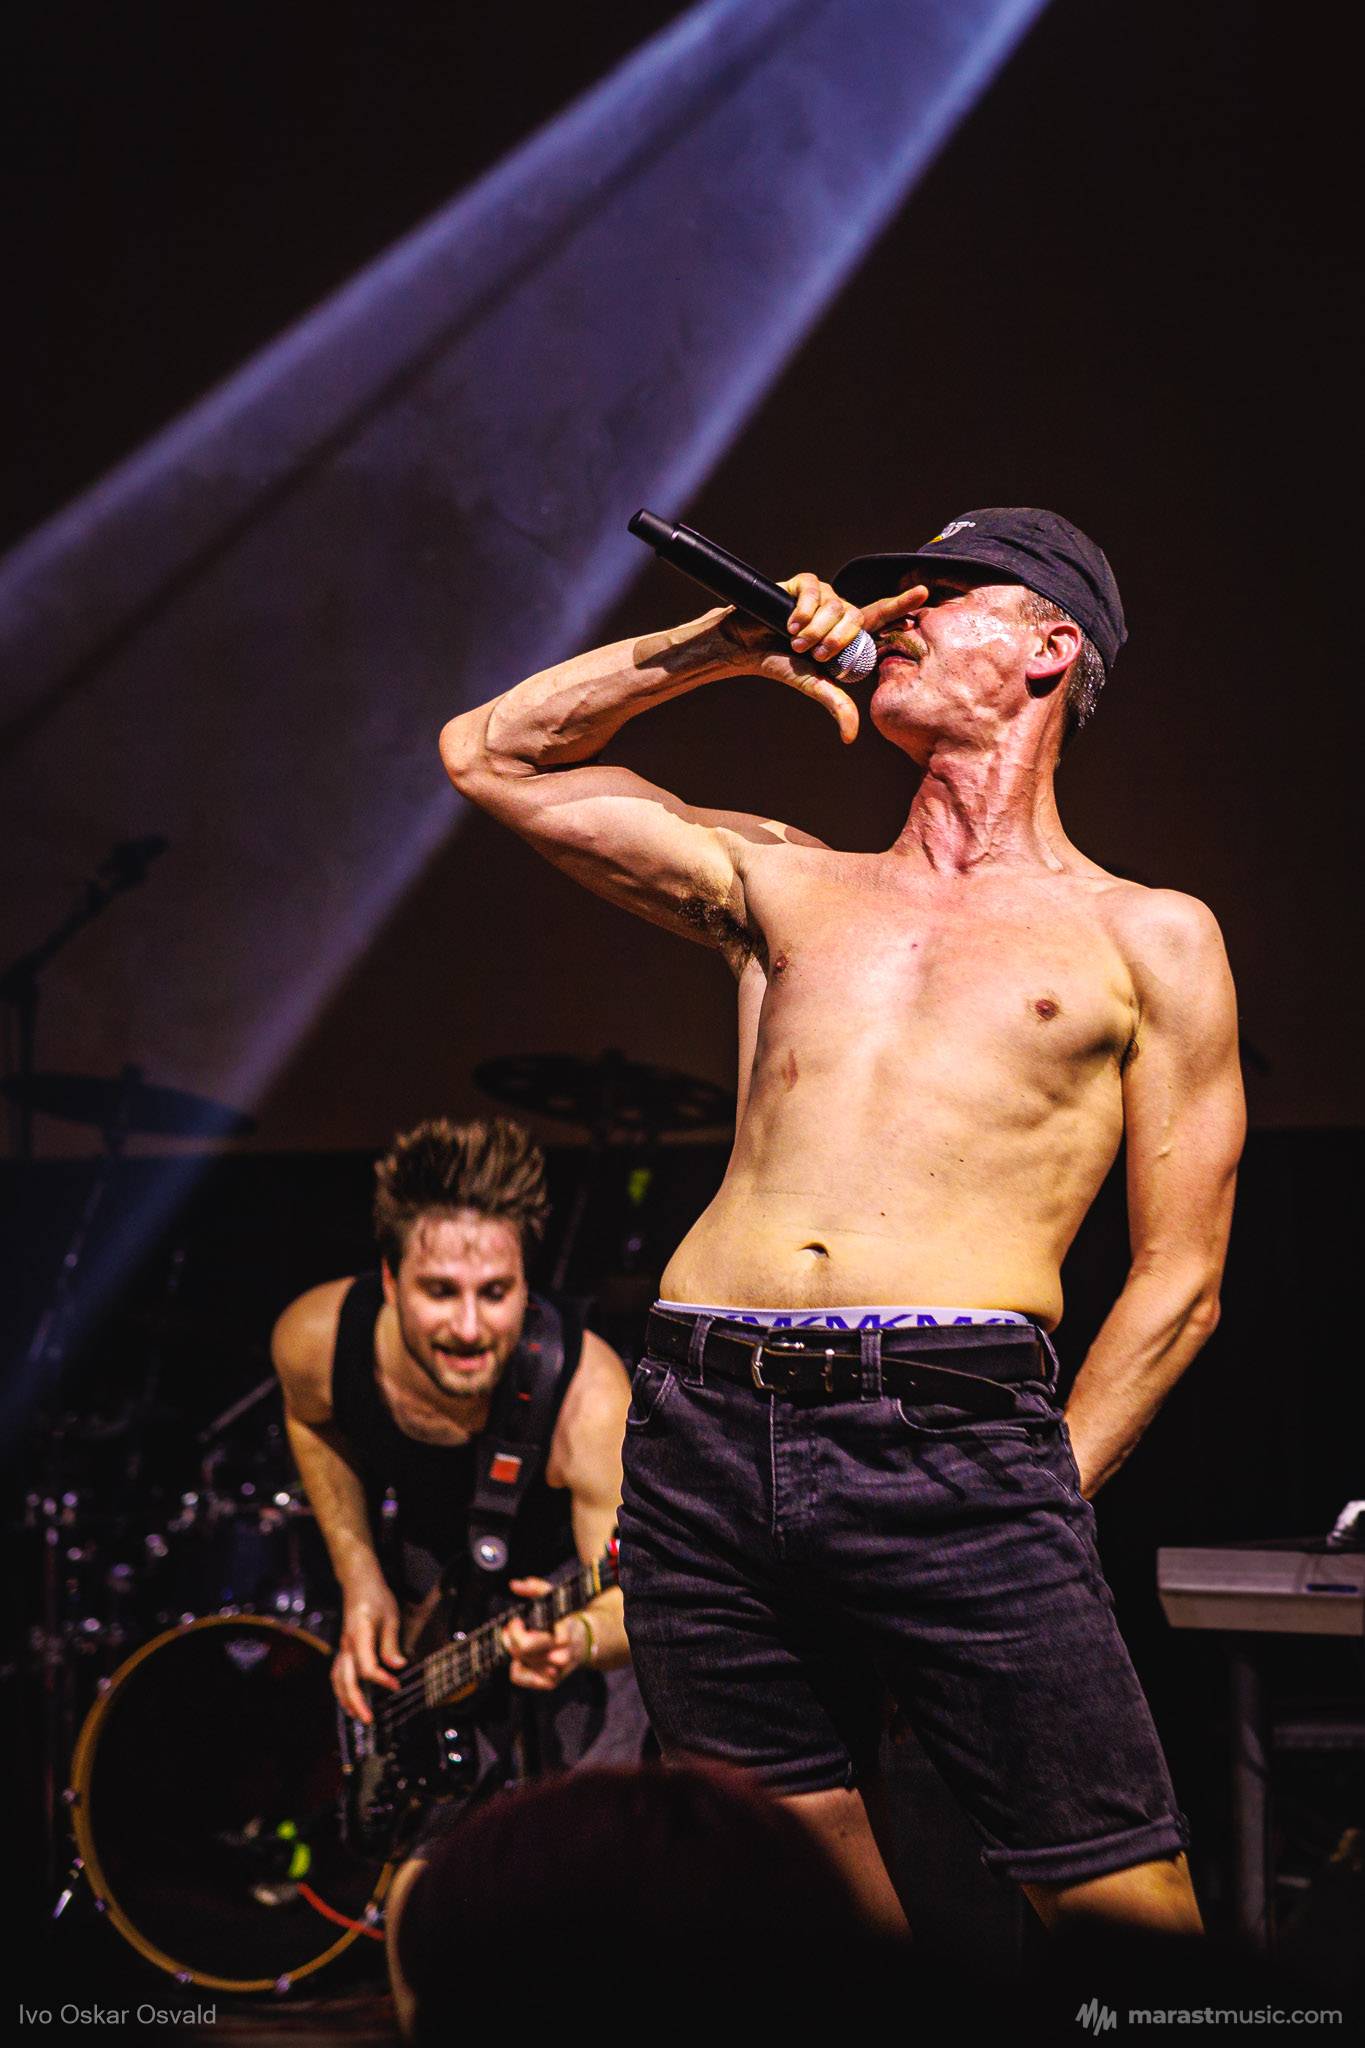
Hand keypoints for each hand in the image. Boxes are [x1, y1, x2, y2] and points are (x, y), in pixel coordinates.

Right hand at [332, 1579, 406, 1723]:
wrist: (359, 1583)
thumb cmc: (377, 1598)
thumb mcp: (390, 1616)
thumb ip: (391, 1643)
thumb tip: (398, 1666)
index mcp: (359, 1635)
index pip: (366, 1665)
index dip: (381, 1679)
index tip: (396, 1686)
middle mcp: (346, 1644)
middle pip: (346, 1679)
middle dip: (356, 1701)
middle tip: (369, 1719)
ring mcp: (342, 1647)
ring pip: (338, 1679)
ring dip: (345, 1699)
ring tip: (357, 1716)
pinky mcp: (343, 1649)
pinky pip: (338, 1674)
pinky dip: (341, 1690)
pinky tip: (349, 1701)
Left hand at [501, 1576, 590, 1691]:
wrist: (586, 1641)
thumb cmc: (565, 1618)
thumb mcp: (556, 1599)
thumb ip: (536, 1588)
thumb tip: (513, 1584)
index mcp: (565, 1631)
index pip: (537, 1639)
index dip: (518, 1630)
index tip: (516, 1619)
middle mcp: (563, 1654)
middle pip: (525, 1650)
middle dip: (513, 1637)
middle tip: (514, 1626)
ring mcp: (557, 1671)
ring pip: (522, 1661)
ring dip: (515, 1649)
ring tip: (519, 1638)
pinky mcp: (551, 1682)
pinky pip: (520, 1677)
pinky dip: (515, 1668)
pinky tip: (520, 1658)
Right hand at [713, 575, 929, 743]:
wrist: (746, 647)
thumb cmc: (780, 664)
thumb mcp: (813, 685)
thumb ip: (836, 703)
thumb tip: (850, 735)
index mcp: (847, 633)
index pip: (880, 617)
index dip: (901, 604)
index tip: (924, 594)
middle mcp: (839, 611)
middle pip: (856, 617)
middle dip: (837, 639)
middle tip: (814, 654)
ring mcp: (823, 596)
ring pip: (835, 606)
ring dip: (816, 630)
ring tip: (795, 641)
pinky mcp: (804, 584)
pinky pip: (815, 591)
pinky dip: (804, 611)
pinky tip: (789, 623)